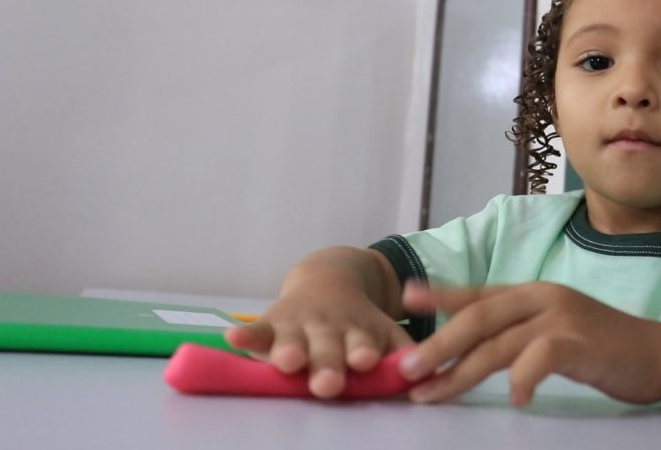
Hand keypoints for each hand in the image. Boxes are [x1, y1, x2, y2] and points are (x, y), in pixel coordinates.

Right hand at [225, 279, 412, 398]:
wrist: (330, 277)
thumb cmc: (358, 322)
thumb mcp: (384, 332)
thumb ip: (403, 354)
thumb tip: (428, 376)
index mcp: (360, 333)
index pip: (363, 344)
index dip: (363, 350)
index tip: (365, 359)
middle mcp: (330, 329)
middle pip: (328, 348)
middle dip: (328, 364)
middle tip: (329, 382)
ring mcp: (300, 325)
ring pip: (294, 339)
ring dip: (290, 349)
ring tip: (287, 360)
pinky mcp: (273, 322)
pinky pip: (258, 329)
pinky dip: (247, 335)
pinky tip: (233, 338)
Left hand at [397, 282, 660, 405]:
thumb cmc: (603, 348)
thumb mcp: (554, 331)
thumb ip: (517, 335)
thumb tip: (470, 352)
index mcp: (533, 293)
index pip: (478, 292)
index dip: (440, 295)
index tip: (405, 300)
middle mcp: (542, 297)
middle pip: (479, 317)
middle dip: (439, 343)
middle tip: (407, 369)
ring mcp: (563, 316)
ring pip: (500, 341)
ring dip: (461, 369)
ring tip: (434, 392)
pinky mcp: (582, 341)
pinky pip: (542, 357)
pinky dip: (524, 378)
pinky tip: (516, 400)